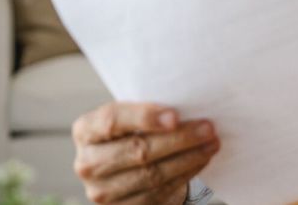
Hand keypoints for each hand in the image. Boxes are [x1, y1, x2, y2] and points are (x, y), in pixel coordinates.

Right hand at [72, 101, 219, 203]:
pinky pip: (158, 193)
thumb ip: (147, 111)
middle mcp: (87, 163)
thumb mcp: (131, 117)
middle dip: (179, 139)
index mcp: (85, 131)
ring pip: (152, 174)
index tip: (176, 115)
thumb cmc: (133, 132)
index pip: (112, 121)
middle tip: (209, 128)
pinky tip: (200, 160)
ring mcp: (101, 192)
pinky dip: (184, 175)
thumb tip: (188, 105)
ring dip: (188, 158)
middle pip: (137, 151)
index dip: (144, 117)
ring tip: (211, 143)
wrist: (126, 168)